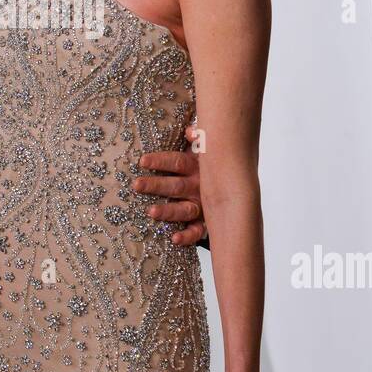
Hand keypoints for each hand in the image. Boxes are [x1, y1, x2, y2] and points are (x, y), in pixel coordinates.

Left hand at [133, 124, 206, 245]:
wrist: (234, 184)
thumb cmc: (207, 162)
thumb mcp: (203, 147)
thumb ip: (198, 137)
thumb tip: (192, 131)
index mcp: (196, 165)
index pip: (176, 162)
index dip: (160, 161)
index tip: (142, 161)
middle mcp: (199, 185)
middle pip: (176, 186)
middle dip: (155, 185)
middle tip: (137, 185)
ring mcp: (203, 204)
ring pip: (184, 209)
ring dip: (168, 211)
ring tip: (151, 212)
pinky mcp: (206, 221)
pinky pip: (198, 231)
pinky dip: (187, 236)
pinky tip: (174, 239)